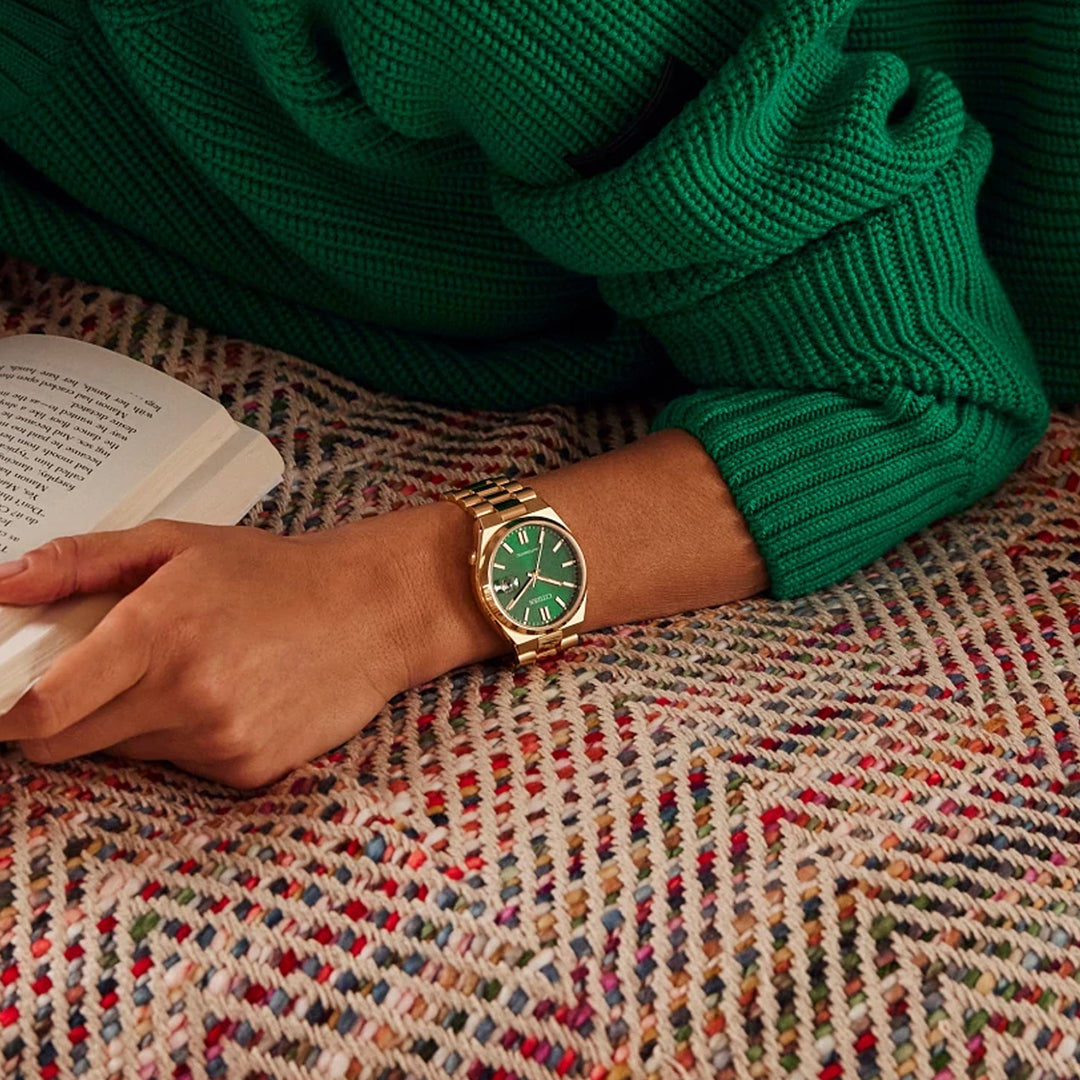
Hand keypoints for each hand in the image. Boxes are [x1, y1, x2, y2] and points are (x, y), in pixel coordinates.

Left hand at [0, 504, 506, 787]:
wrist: (373, 609)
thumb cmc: (277, 572)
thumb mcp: (179, 543)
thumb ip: (83, 561)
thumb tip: (3, 583)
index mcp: (158, 632)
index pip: (39, 710)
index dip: (9, 712)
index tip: (10, 700)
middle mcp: (185, 695)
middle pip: (66, 745)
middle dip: (61, 719)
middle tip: (99, 678)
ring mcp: (219, 740)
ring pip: (127, 752)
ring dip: (134, 722)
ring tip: (189, 673)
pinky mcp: (249, 770)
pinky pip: (183, 766)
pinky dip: (187, 739)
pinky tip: (230, 696)